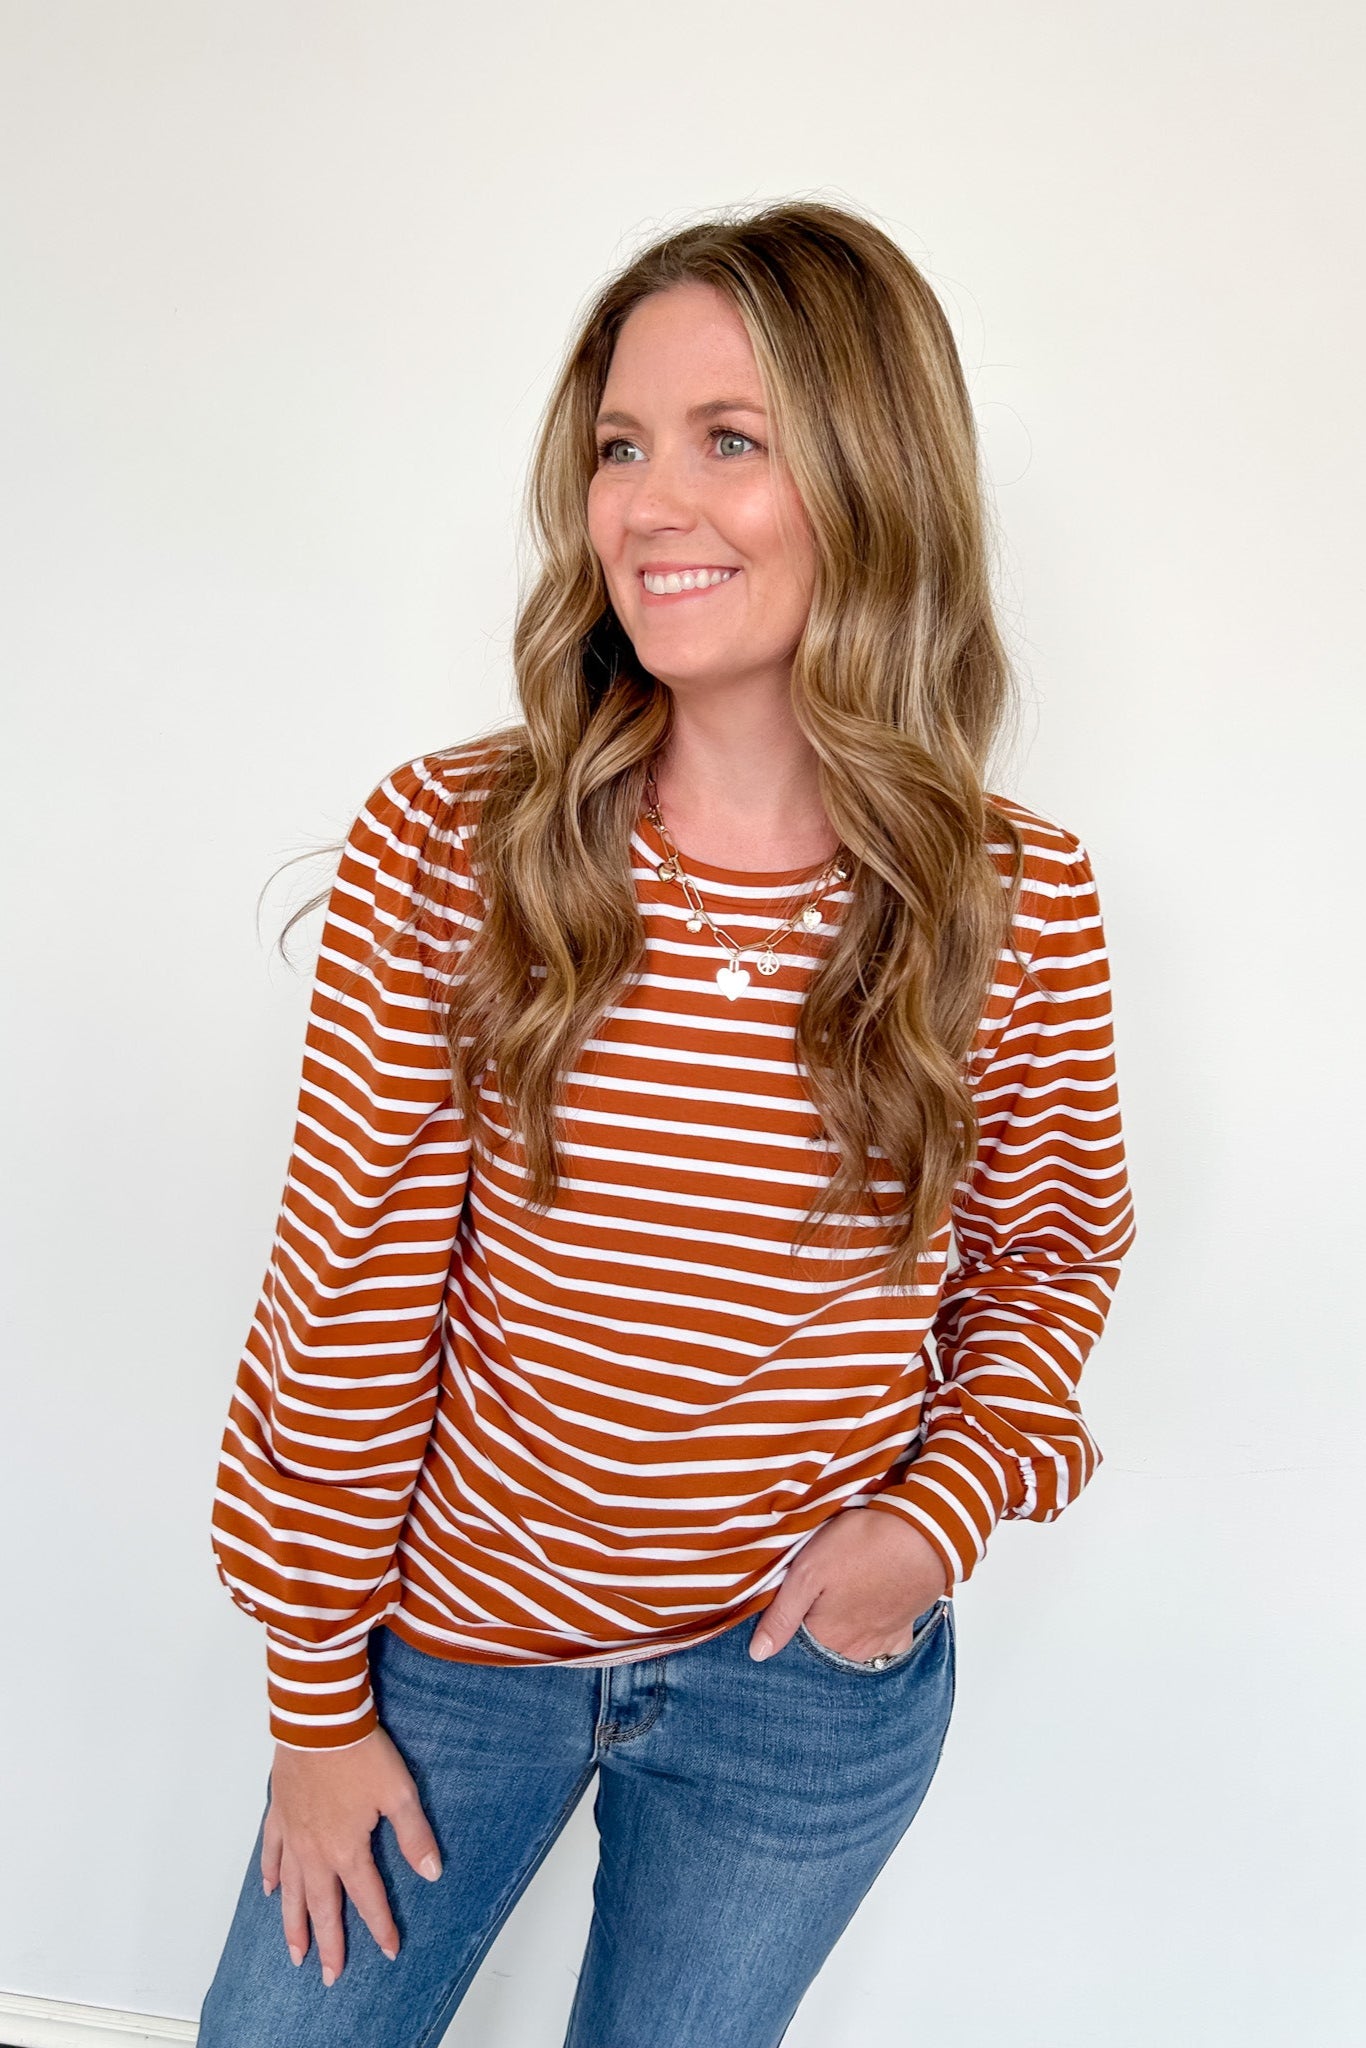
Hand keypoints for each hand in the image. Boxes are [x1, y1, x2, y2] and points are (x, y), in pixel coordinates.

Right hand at [261, 1724, 442, 1984]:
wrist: (319, 1721)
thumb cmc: (361, 1754)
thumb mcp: (399, 1793)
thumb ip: (414, 1836)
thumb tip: (431, 1873)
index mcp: (347, 1850)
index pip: (367, 1898)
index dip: (380, 1927)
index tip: (388, 1951)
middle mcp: (316, 1852)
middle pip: (322, 1907)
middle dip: (329, 1943)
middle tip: (329, 1976)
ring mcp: (292, 1835)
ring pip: (290, 1891)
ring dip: (293, 1924)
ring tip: (296, 1952)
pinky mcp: (278, 1815)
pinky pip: (271, 1854)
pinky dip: (270, 1875)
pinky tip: (270, 1890)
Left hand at [748, 1507, 949, 1663]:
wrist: (923, 1535)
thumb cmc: (861, 1546)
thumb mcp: (807, 1572)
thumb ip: (781, 1616)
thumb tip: (757, 1654)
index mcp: (825, 1638)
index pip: (795, 1639)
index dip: (792, 1616)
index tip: (797, 1594)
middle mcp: (854, 1650)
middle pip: (824, 1643)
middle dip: (818, 1623)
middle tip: (824, 1588)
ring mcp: (882, 1642)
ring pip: (853, 1644)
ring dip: (845, 1627)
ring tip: (846, 1593)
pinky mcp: (904, 1629)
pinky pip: (885, 1643)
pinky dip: (875, 1631)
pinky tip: (871, 1610)